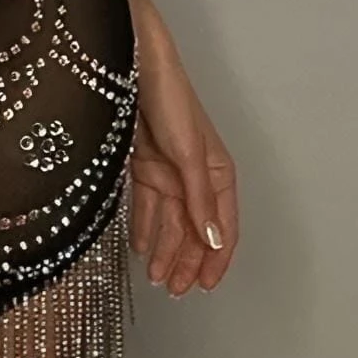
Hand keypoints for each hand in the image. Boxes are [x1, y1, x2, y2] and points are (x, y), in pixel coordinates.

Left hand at [126, 6, 237, 296]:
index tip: (207, 286)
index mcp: (217, 173)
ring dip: (165, 250)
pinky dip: (145, 228)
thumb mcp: (189, 156)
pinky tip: (141, 249)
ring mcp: (168, 171)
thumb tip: (215, 241)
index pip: (223, 227)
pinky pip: (147, 206)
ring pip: (170, 221)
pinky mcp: (143, 164)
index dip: (217, 259)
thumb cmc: (171, 100)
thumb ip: (200, 201)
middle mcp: (195, 176)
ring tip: (157, 279)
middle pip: (195, 229)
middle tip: (175, 291)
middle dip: (187, 261)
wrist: (133, 65)